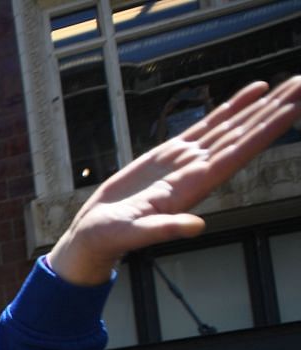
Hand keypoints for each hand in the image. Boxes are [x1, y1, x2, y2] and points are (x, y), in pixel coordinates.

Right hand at [48, 78, 300, 285]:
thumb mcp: (135, 235)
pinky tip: (255, 91)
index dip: (263, 133)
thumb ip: (166, 229)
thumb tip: (197, 226)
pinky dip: (233, 106)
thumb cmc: (111, 238)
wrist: (96, 234)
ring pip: (233, 126)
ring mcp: (187, 159)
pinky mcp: (172, 153)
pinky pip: (209, 123)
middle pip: (244, 135)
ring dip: (262, 105)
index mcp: (192, 188)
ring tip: (292, 83)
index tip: (291, 111)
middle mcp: (197, 170)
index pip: (236, 155)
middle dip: (274, 110)